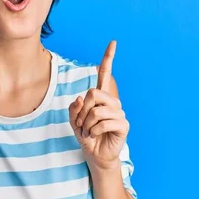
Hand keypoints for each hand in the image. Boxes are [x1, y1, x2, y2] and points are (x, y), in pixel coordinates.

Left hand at [69, 41, 129, 169]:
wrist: (95, 155)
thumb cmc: (86, 136)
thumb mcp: (74, 122)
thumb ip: (74, 109)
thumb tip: (80, 99)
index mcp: (101, 98)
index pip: (105, 75)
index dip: (108, 59)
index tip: (113, 42)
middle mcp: (112, 102)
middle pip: (94, 93)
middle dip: (82, 110)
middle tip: (81, 124)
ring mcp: (119, 113)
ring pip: (97, 110)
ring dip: (87, 124)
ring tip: (88, 132)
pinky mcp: (123, 125)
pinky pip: (103, 122)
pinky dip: (93, 131)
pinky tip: (95, 136)